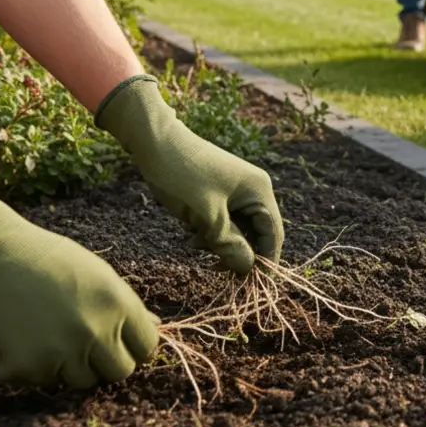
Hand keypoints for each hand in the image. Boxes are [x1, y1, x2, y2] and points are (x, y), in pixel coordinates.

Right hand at [0, 172, 160, 388]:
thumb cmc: (48, 260)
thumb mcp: (98, 274)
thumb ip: (127, 306)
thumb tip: (157, 328)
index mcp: (118, 305)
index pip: (147, 347)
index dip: (134, 345)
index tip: (119, 341)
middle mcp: (94, 333)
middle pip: (119, 372)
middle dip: (106, 361)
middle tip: (84, 344)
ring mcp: (60, 354)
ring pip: (80, 382)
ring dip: (69, 366)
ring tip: (50, 335)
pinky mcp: (25, 369)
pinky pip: (40, 382)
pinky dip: (31, 367)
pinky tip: (21, 338)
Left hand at [96, 75, 283, 274]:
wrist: (153, 141)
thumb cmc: (182, 175)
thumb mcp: (206, 215)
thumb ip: (229, 244)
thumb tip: (248, 269)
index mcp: (259, 191)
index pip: (272, 235)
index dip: (264, 262)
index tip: (249, 286)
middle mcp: (253, 190)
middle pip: (255, 234)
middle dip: (236, 252)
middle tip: (215, 269)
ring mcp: (236, 191)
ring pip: (237, 230)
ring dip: (219, 243)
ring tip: (195, 244)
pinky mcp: (218, 192)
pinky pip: (223, 221)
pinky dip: (210, 232)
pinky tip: (191, 235)